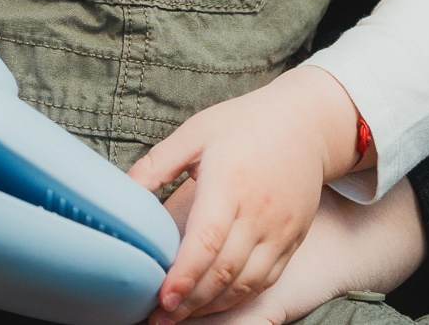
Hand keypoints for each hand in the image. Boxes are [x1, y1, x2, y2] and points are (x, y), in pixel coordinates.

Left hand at [128, 67, 359, 321]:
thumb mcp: (196, 131)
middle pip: (224, 270)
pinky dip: (239, 296)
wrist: (308, 123)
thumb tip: (120, 188)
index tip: (161, 297)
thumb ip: (157, 164)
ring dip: (212, 304)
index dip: (184, 274)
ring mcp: (279, 229)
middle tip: (160, 318)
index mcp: (229, 183)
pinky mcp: (292, 239)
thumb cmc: (246, 123)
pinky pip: (266, 278)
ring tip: (181, 315)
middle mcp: (258, 212)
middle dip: (190, 300)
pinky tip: (215, 300)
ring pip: (245, 281)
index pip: (206, 240)